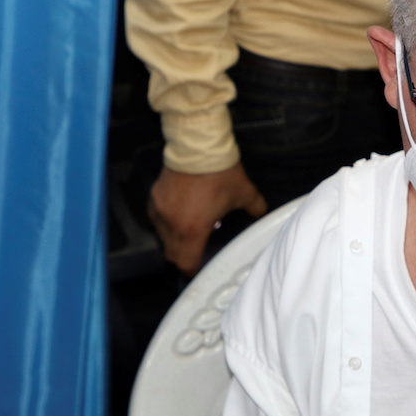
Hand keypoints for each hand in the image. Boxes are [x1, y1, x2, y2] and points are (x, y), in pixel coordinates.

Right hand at [148, 164, 267, 274]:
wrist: (198, 146)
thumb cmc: (222, 172)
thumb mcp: (245, 193)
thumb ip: (256, 209)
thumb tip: (261, 216)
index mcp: (192, 230)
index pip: (185, 263)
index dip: (192, 270)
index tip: (199, 268)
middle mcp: (171, 225)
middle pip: (171, 254)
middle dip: (183, 257)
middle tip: (196, 252)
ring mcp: (159, 211)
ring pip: (162, 237)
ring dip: (174, 240)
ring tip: (189, 231)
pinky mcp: (153, 198)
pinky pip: (156, 219)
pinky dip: (166, 223)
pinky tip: (179, 215)